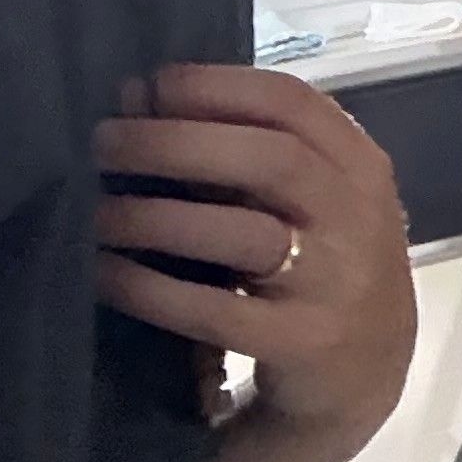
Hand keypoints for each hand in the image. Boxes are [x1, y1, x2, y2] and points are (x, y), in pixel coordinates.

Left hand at [95, 64, 417, 461]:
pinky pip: (217, 311)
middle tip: (103, 144)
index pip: (293, 103)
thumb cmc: (318, 268)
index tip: (149, 87)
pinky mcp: (305, 344)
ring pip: (245, 233)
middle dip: (175, 143)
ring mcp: (338, 283)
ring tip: (95, 211)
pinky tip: (107, 274)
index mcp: (359, 167)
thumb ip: (239, 153)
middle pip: (271, 159)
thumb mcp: (307, 202)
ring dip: (156, 217)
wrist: (366, 375)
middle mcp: (359, 218)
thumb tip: (133, 95)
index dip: (215, 86)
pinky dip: (152, 289)